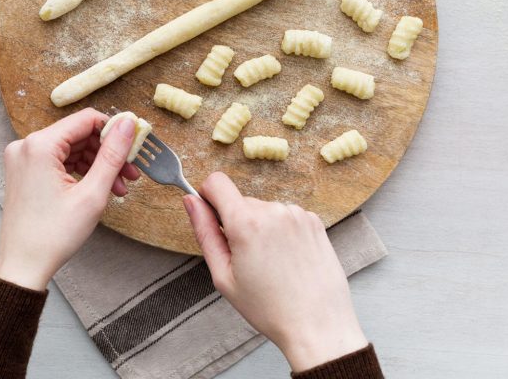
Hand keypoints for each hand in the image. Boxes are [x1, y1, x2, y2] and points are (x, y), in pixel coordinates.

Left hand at [0, 108, 139, 290]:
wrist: (23, 265)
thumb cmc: (52, 235)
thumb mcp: (92, 194)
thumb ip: (112, 155)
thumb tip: (127, 125)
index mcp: (39, 146)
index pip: (86, 120)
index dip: (114, 130)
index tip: (133, 144)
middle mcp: (26, 146)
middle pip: (78, 135)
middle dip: (107, 153)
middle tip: (131, 171)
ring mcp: (23, 159)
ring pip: (71, 149)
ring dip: (96, 164)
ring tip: (119, 186)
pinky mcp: (24, 172)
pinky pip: (58, 161)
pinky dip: (80, 171)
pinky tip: (98, 187)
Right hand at [183, 172, 367, 371]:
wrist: (317, 325)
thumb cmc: (269, 308)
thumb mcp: (223, 276)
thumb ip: (204, 232)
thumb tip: (190, 201)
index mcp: (246, 223)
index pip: (216, 182)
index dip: (208, 197)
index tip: (213, 218)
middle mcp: (273, 210)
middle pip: (240, 200)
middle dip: (237, 223)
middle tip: (247, 260)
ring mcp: (297, 214)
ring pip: (264, 210)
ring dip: (261, 228)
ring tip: (271, 264)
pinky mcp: (313, 221)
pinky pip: (285, 216)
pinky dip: (281, 232)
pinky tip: (287, 259)